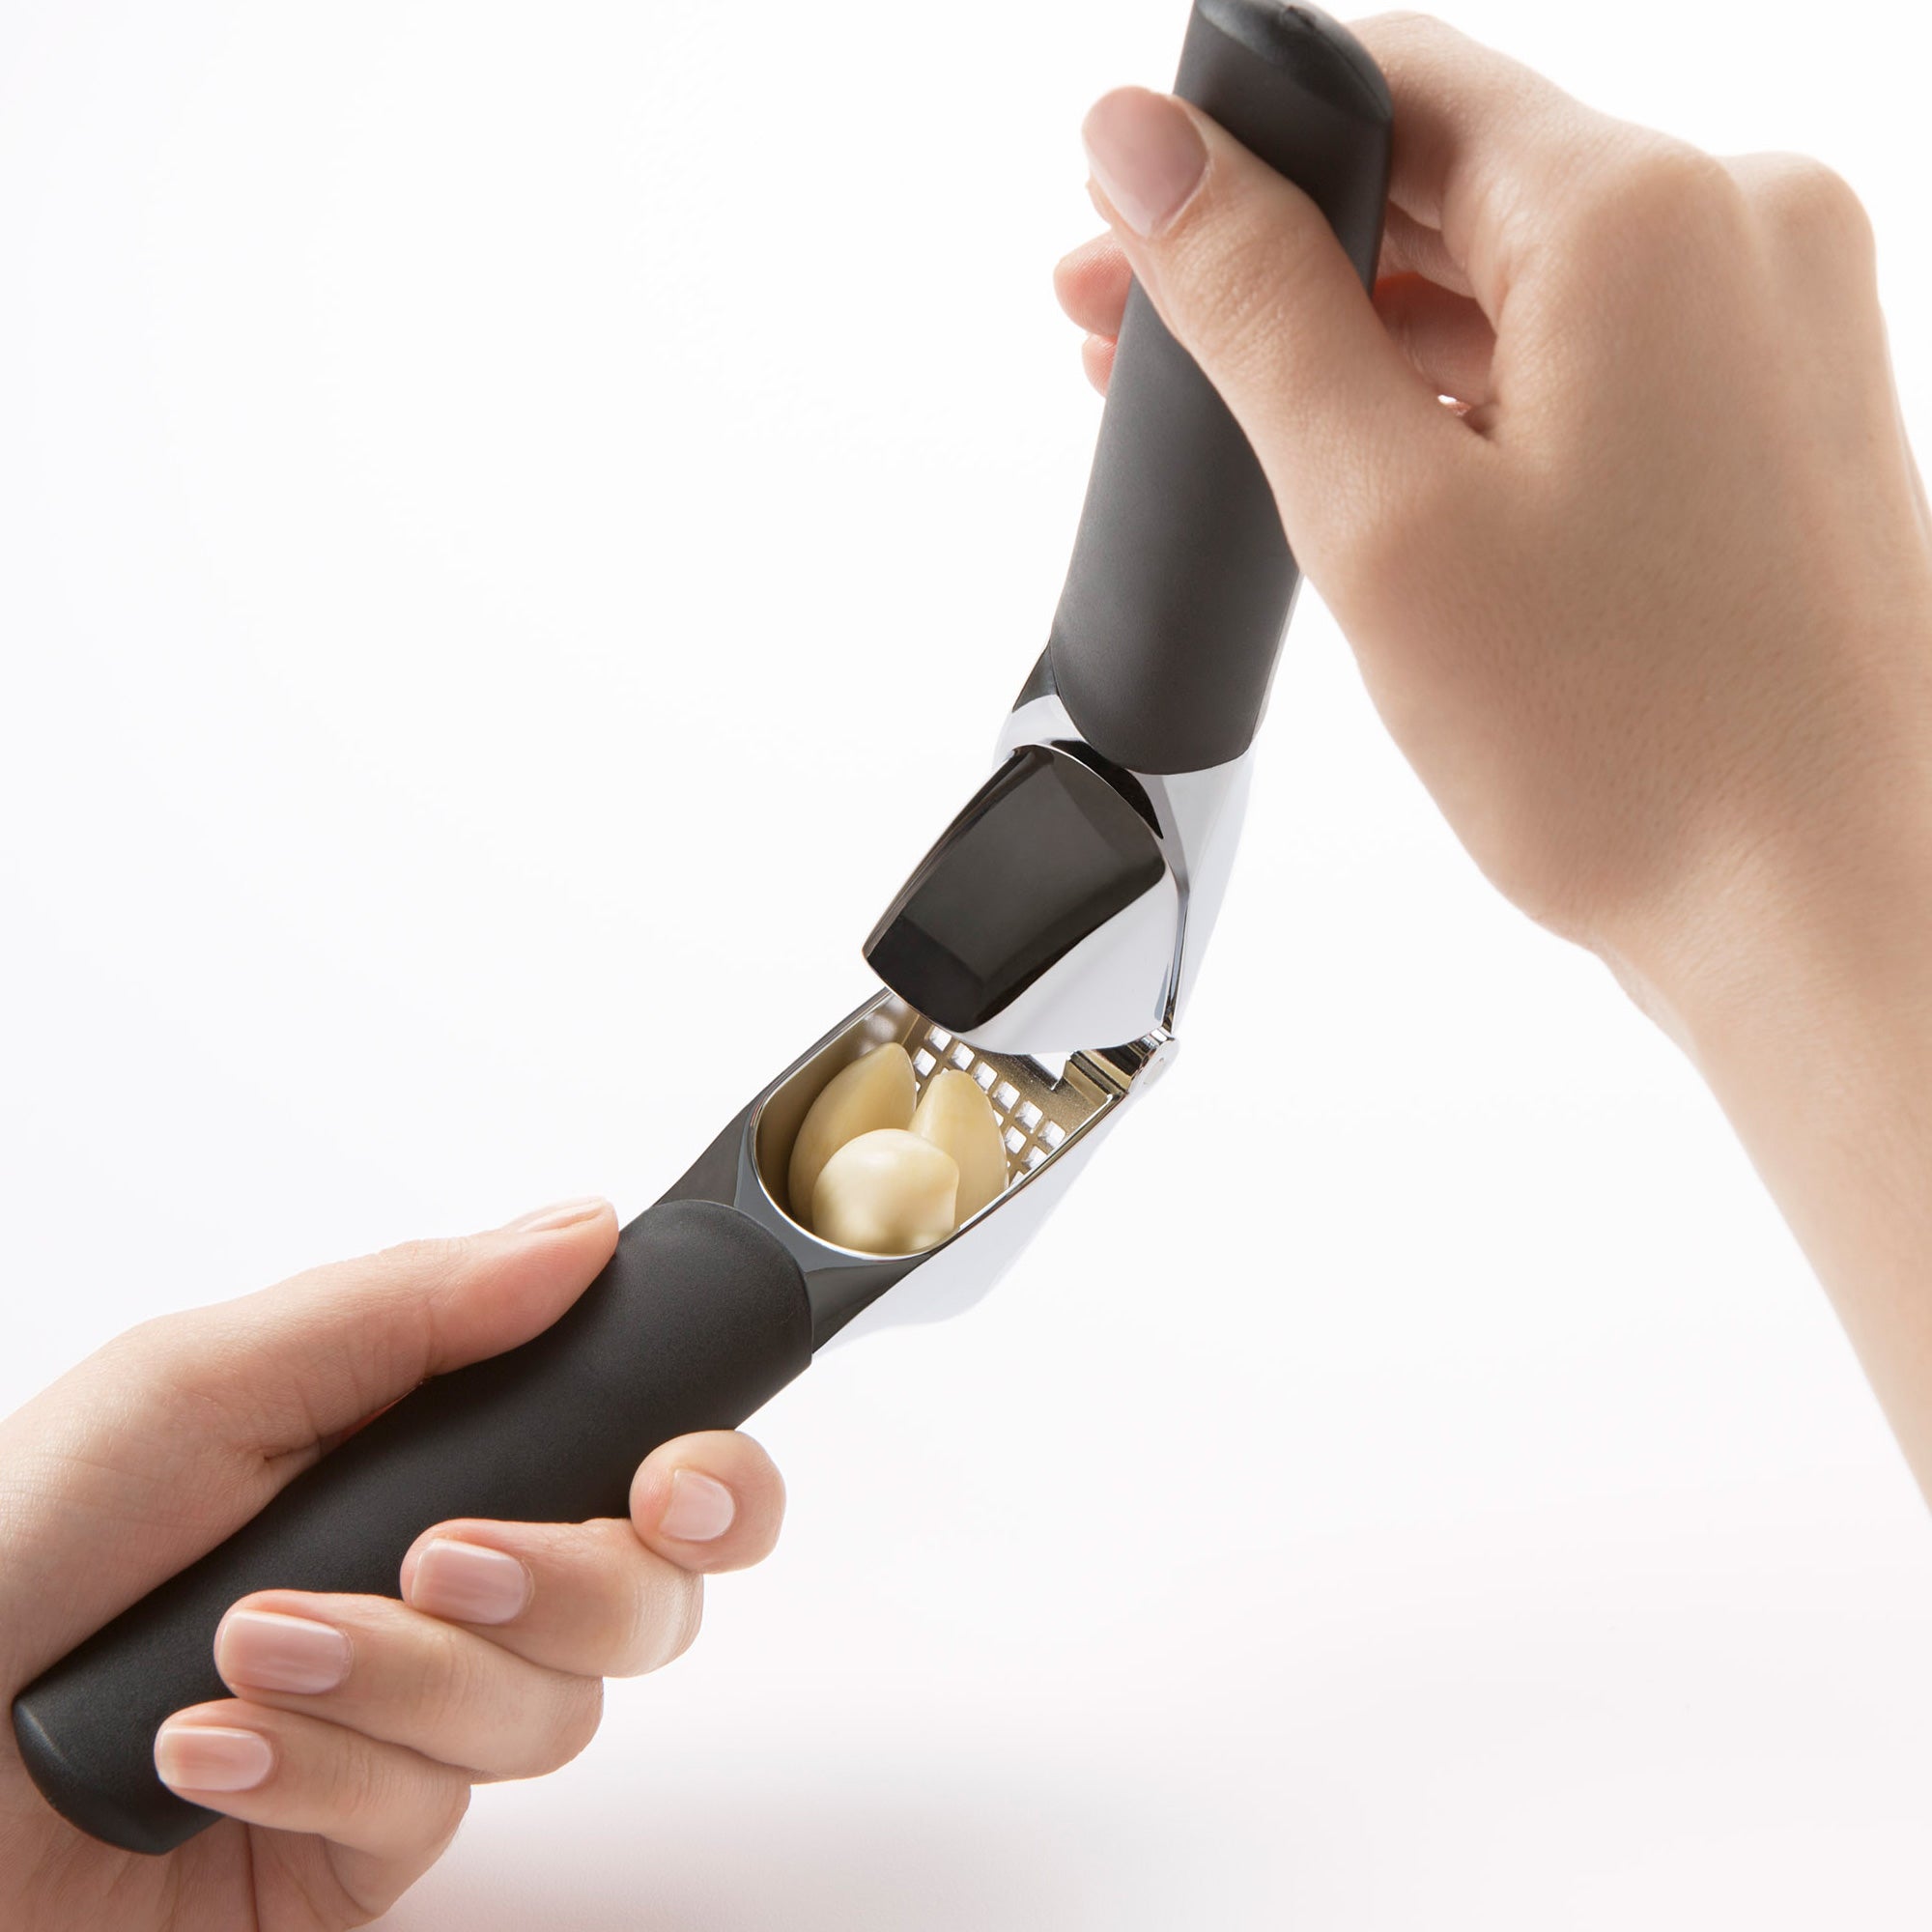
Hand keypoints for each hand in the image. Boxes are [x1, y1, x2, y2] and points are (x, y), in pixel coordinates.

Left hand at [0, 1200, 785, 1928]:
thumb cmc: (13, 1548)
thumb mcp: (202, 1383)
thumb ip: (411, 1308)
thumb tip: (583, 1230)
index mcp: (434, 1449)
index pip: (648, 1456)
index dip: (712, 1477)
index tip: (678, 1481)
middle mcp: (452, 1579)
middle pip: (648, 1600)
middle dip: (566, 1584)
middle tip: (447, 1558)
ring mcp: (417, 1715)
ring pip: (551, 1712)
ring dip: (397, 1675)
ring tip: (250, 1644)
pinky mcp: (366, 1837)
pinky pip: (430, 1812)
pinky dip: (314, 1769)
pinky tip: (203, 1752)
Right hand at [1059, 12, 1931, 1008]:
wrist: (1820, 906)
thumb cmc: (1628, 745)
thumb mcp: (1380, 511)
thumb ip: (1254, 305)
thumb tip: (1142, 141)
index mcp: (1645, 211)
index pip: (1393, 79)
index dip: (1236, 138)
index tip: (1126, 214)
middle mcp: (1739, 226)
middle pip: (1448, 176)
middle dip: (1280, 249)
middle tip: (1128, 328)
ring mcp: (1772, 322)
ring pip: (1513, 271)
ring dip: (1362, 328)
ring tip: (1235, 419)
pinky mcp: (1770, 414)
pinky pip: (1585, 352)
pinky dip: (1466, 390)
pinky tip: (1373, 457)